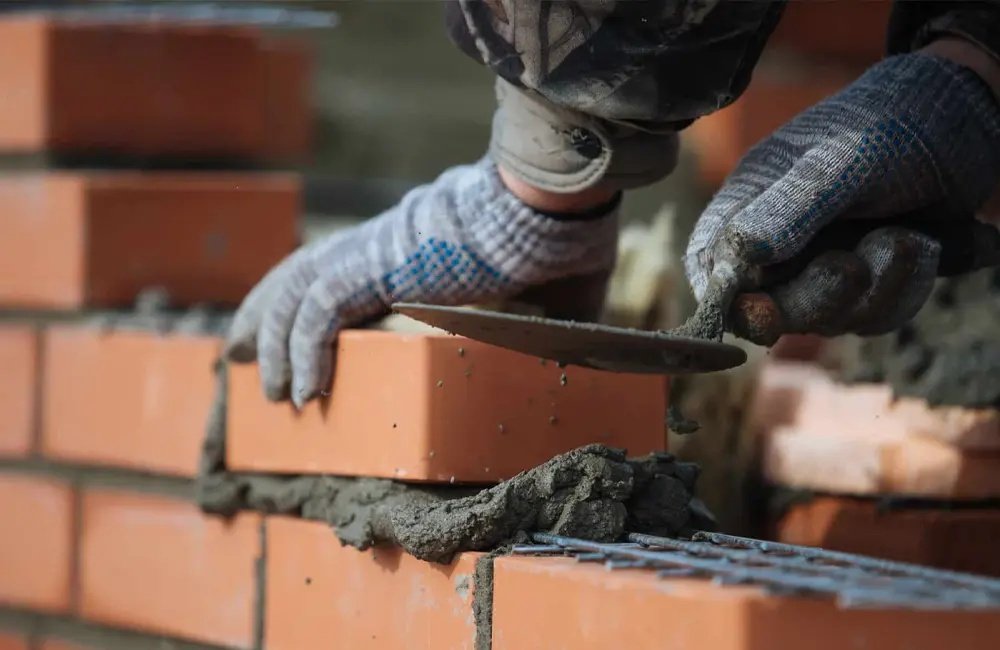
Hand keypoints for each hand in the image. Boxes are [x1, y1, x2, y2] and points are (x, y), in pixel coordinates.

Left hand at [225, 158, 618, 407]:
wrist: (555, 206)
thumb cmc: (557, 241)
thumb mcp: (546, 294)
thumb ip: (541, 321)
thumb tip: (575, 348)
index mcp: (411, 249)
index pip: (338, 273)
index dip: (305, 305)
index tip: (295, 344)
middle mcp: (382, 246)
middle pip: (300, 276)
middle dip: (265, 318)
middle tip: (239, 357)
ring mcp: (378, 252)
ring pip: (298, 292)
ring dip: (275, 344)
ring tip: (270, 394)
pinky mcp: (381, 265)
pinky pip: (321, 312)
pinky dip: (305, 351)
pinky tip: (304, 393)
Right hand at [685, 52, 999, 344]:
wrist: (970, 119)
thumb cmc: (892, 125)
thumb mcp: (839, 162)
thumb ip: (789, 209)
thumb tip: (736, 259)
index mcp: (749, 204)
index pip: (709, 263)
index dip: (724, 299)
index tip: (759, 313)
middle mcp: (779, 243)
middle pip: (771, 309)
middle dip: (817, 296)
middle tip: (851, 266)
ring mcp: (824, 266)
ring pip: (831, 319)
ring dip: (878, 287)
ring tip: (909, 237)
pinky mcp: (871, 283)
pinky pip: (877, 315)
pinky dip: (908, 287)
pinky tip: (931, 246)